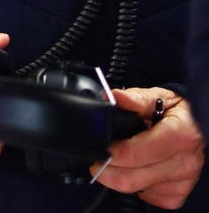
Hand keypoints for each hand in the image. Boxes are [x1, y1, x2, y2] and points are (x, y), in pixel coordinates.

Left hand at [91, 88, 204, 208]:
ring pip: (137, 189)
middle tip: (98, 159)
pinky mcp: (179, 193)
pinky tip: (139, 170)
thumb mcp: (158, 97)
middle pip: (131, 178)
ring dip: (123, 176)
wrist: (197, 126)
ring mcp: (183, 180)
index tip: (99, 149)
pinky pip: (149, 197)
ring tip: (122, 159)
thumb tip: (115, 98)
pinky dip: (138, 186)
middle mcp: (185, 161)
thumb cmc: (177, 112)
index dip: (111, 153)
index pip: (135, 154)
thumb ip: (135, 99)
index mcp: (180, 136)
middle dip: (107, 170)